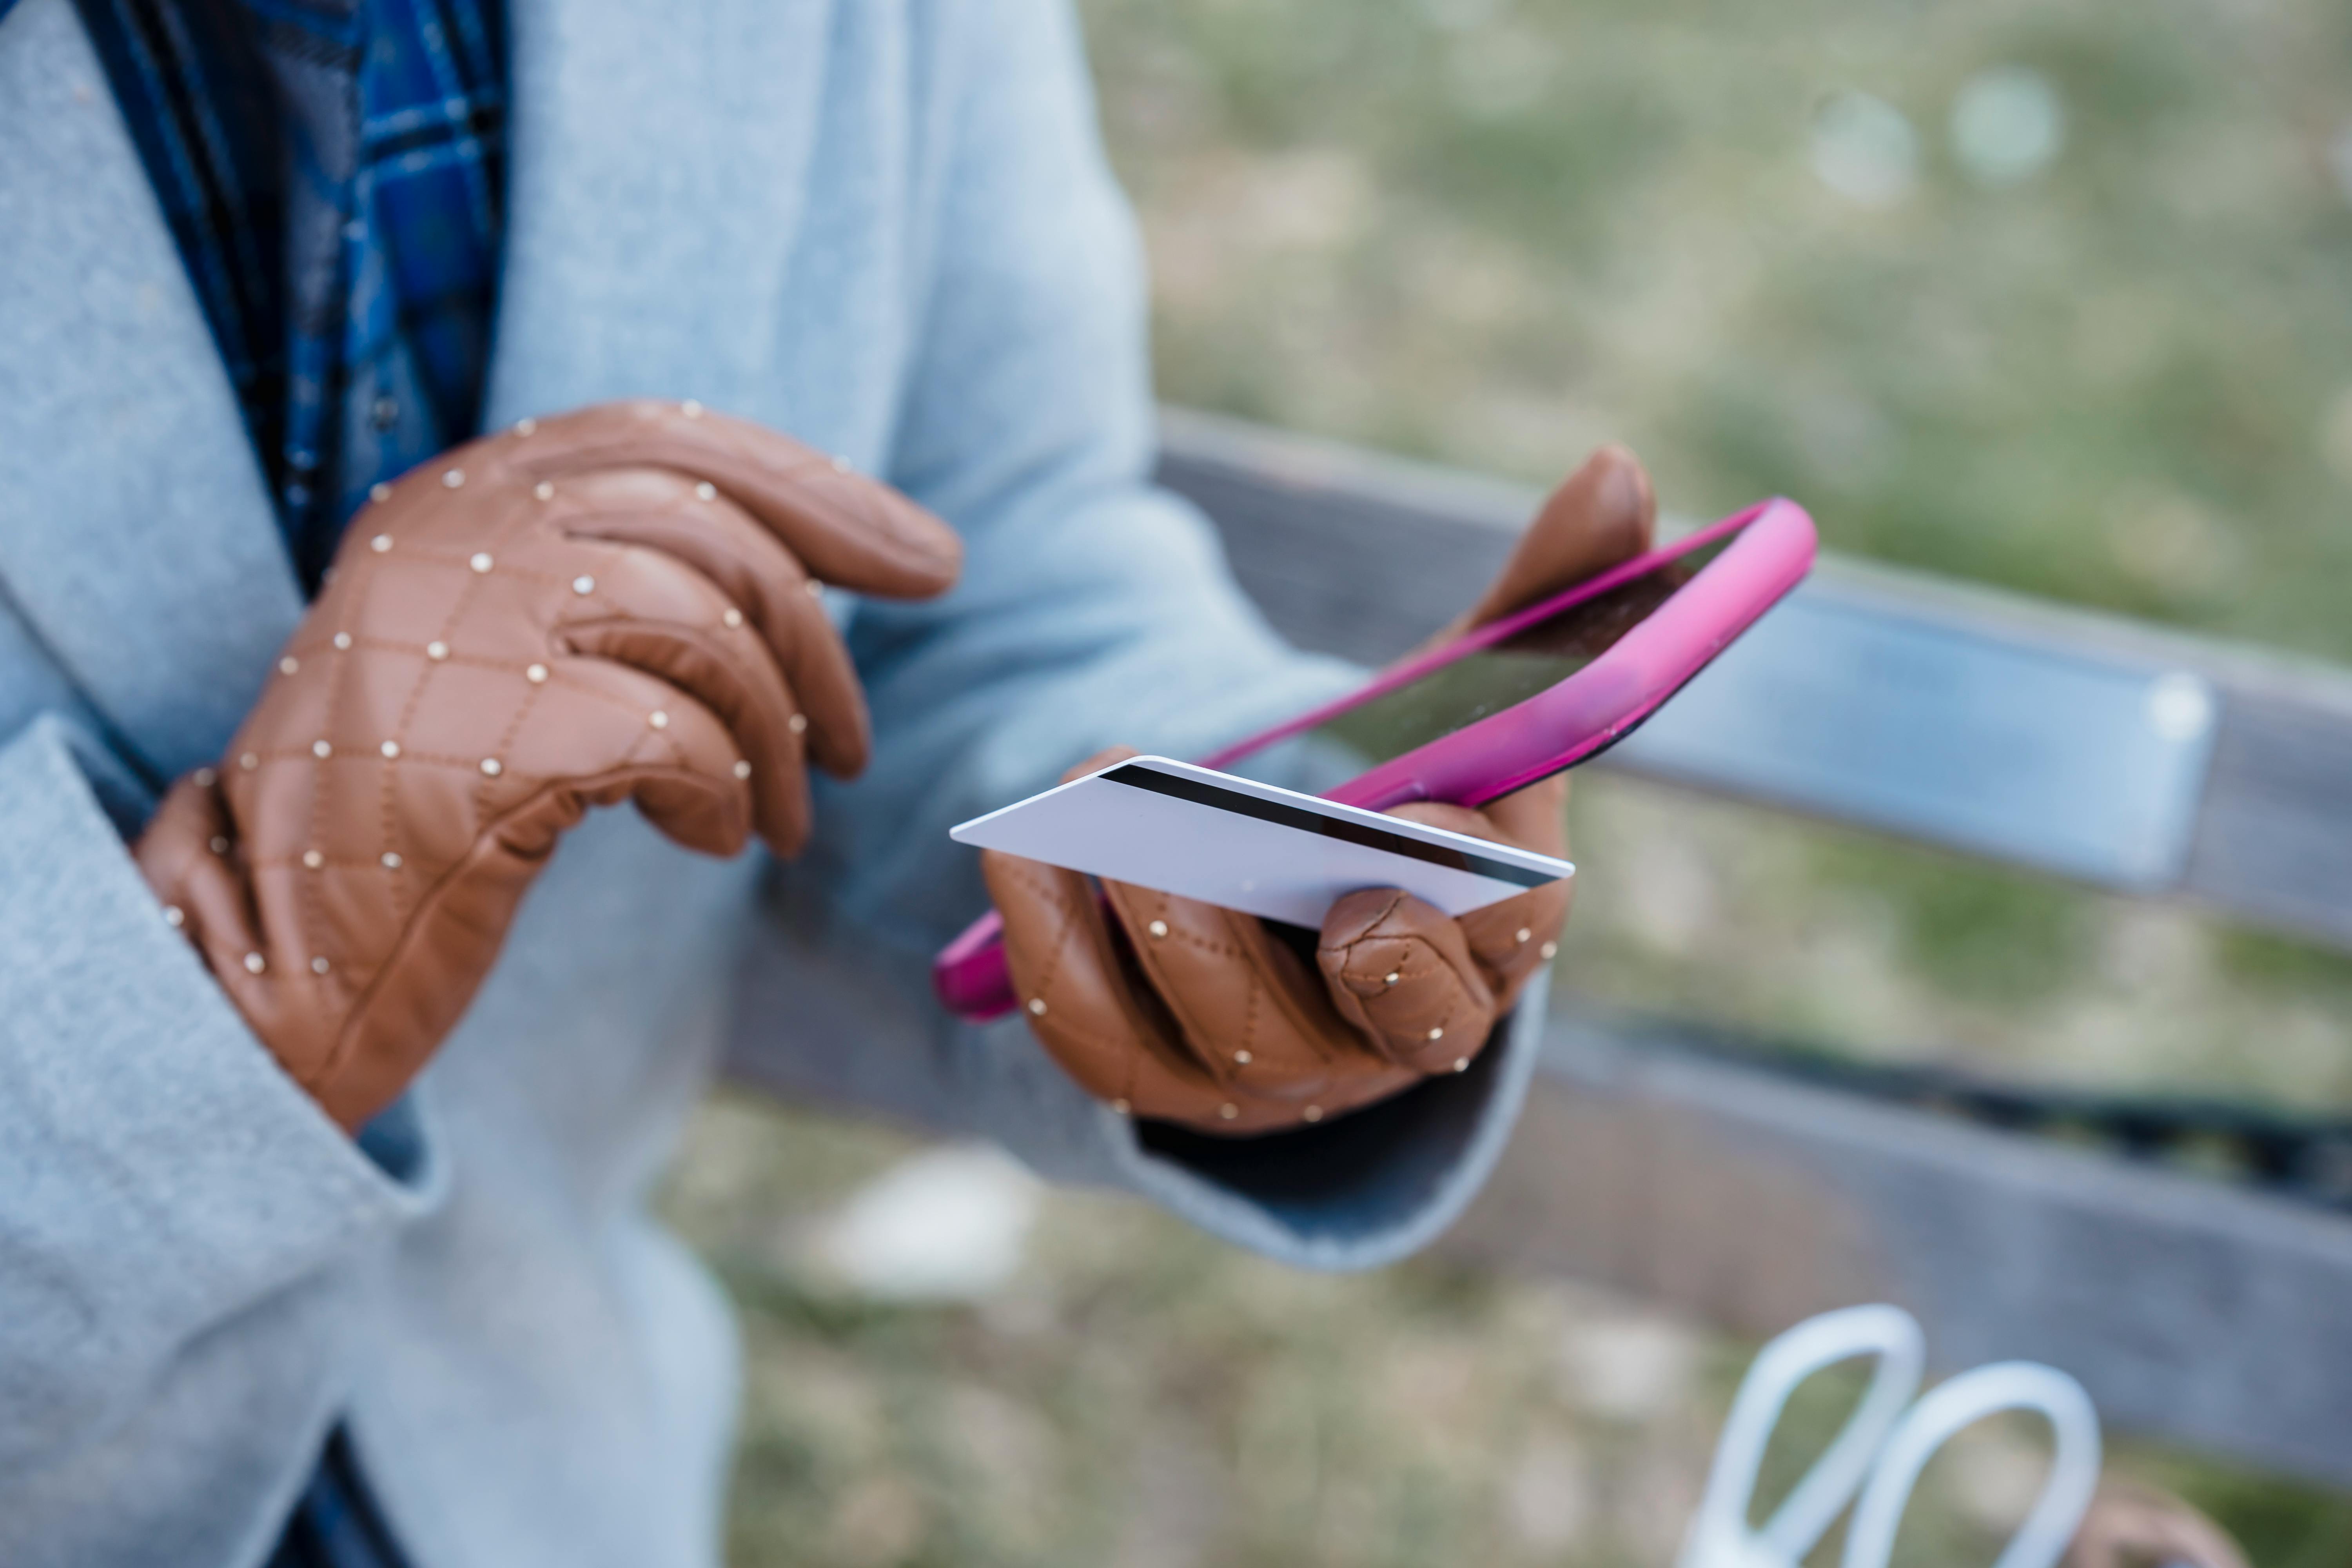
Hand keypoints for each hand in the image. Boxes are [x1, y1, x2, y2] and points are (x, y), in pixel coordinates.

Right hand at [135, 401, 960, 1129]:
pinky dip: (723, 794)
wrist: (274, 955)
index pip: (668, 442)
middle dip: (821, 642)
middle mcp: (448, 531)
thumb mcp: (506, 665)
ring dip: (778, 739)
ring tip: (781, 822)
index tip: (926, 561)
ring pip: (705, 624)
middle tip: (857, 751)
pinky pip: (675, 736)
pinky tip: (707, 839)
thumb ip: (618, 591)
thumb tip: (820, 572)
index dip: (819, 494)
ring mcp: (456, 623)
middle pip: (709, 526)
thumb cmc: (415, 817)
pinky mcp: (482, 737)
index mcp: (454, 498)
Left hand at [981, 445, 1653, 1134]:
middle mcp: (1396, 1035)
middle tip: (1216, 848)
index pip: (1511, 940)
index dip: (1469, 884)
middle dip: (1316, 927)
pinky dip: (1057, 950)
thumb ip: (1540, 602)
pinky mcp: (1164, 1083)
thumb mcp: (1463, 698)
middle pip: (1367, 1019)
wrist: (1287, 898)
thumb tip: (1615, 469)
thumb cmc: (1399, 795)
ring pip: (1228, 1037)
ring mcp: (1281, 1077)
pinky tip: (1025, 856)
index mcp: (1494, 943)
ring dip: (1162, 923)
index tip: (1424, 803)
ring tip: (1099, 812)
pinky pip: (1103, 1044)